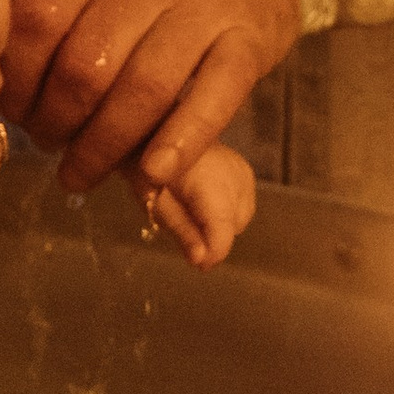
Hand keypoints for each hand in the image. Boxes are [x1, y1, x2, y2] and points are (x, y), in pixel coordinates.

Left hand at [0, 0, 299, 194]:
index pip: (36, 17)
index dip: (15, 76)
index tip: (8, 107)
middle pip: (84, 66)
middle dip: (53, 122)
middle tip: (44, 144)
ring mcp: (203, 6)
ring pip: (142, 92)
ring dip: (103, 148)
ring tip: (79, 173)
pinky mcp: (248, 41)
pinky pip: (211, 100)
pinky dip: (179, 145)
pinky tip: (150, 176)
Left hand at [139, 142, 256, 270]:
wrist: (155, 131)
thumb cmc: (147, 168)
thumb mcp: (156, 204)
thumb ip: (183, 231)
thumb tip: (202, 262)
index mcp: (209, 180)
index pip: (224, 228)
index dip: (212, 252)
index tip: (196, 262)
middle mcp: (235, 174)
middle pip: (232, 227)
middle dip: (210, 235)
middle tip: (182, 221)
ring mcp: (243, 172)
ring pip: (240, 220)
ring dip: (218, 224)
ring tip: (191, 207)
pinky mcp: (246, 172)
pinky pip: (242, 207)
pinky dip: (226, 211)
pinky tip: (205, 200)